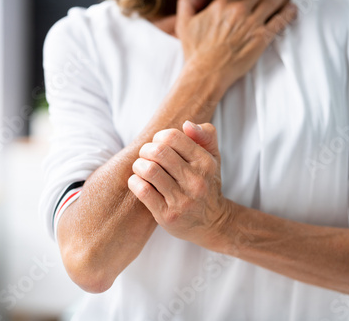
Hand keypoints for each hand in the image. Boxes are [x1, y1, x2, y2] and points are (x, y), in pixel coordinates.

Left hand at [128, 121, 231, 248]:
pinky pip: (143, 191)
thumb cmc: (207, 183)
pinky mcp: (168, 216)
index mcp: (205, 163)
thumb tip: (186, 124)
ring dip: (138, 166)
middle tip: (146, 156)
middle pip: (158, 152)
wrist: (212, 223)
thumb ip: (206, 135)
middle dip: (145, 150)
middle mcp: (196, 181)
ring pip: (149, 170)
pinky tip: (138, 182)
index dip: (159, 137)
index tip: (158, 144)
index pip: (173, 137)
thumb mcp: (213, 157)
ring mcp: (182, 200)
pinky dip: (135, 182)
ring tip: (141, 168)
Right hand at [176, 0, 296, 90]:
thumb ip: (187, 4)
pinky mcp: (262, 37)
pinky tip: (292, 10)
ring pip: (273, 1)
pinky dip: (289, 12)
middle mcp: (239, 10)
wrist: (206, 73)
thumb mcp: (184, 24)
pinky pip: (281, 20)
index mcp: (222, 4)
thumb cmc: (196, 52)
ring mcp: (252, 23)